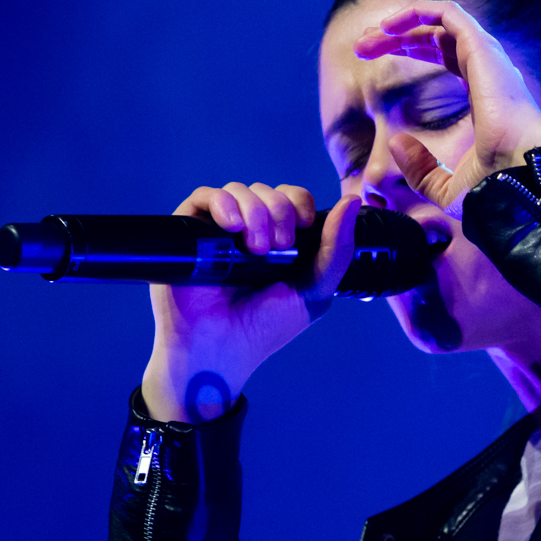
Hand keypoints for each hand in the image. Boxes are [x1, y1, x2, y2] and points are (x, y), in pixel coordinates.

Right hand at [141, 184, 359, 422]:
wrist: (218, 349)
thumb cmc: (264, 328)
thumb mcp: (314, 291)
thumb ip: (336, 251)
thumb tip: (351, 203)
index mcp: (278, 240)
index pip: (290, 198)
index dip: (298, 201)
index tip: (303, 224)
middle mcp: (248, 230)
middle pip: (267, 192)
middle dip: (278, 212)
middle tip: (277, 248)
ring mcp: (217, 230)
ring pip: (238, 191)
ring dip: (254, 211)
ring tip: (255, 249)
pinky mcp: (189, 231)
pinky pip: (204, 198)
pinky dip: (221, 203)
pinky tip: (231, 227)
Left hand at [354, 0, 540, 214]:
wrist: (521, 177)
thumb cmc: (496, 186)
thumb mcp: (446, 187)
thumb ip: (421, 169)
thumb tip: (398, 144)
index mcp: (483, 94)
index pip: (443, 56)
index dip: (409, 50)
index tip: (372, 59)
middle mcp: (487, 70)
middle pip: (437, 36)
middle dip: (397, 36)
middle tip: (362, 45)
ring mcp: (486, 57)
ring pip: (440, 21)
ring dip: (401, 23)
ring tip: (368, 36)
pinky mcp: (481, 48)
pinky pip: (448, 14)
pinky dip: (417, 12)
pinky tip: (389, 26)